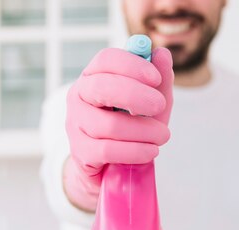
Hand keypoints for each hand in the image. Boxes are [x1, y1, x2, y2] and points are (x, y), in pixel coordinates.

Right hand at [63, 47, 173, 211]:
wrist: (109, 165)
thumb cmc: (130, 127)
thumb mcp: (149, 103)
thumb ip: (158, 81)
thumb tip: (163, 54)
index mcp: (94, 76)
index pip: (106, 60)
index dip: (132, 65)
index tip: (156, 78)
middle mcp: (79, 96)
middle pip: (102, 87)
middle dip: (136, 95)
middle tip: (161, 105)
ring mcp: (76, 124)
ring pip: (110, 125)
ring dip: (144, 131)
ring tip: (163, 136)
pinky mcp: (80, 152)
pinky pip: (109, 150)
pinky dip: (136, 151)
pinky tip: (151, 151)